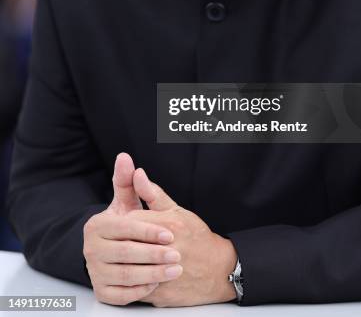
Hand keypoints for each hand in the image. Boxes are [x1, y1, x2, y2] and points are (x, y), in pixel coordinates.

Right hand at [83, 153, 182, 305]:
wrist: (114, 253)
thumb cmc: (125, 225)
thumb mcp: (126, 203)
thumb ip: (127, 182)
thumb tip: (125, 158)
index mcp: (96, 226)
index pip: (125, 228)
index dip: (149, 231)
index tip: (170, 234)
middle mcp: (91, 249)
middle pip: (126, 253)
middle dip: (154, 254)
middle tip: (177, 255)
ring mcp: (95, 271)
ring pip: (126, 275)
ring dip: (153, 273)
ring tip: (174, 270)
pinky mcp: (101, 291)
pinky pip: (122, 294)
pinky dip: (141, 290)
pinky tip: (157, 283)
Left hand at [131, 168, 237, 306]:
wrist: (218, 270)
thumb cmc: (197, 237)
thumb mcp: (178, 210)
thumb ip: (153, 193)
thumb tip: (137, 174)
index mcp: (170, 226)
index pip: (131, 221)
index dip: (124, 222)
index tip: (121, 224)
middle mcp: (167, 249)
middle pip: (128, 244)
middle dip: (120, 241)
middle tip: (117, 241)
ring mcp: (164, 273)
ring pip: (129, 268)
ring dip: (123, 262)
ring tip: (122, 257)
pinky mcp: (161, 293)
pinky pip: (135, 287)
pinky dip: (130, 281)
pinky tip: (131, 274)